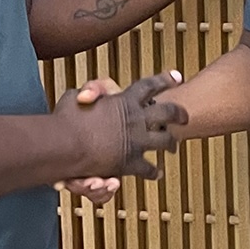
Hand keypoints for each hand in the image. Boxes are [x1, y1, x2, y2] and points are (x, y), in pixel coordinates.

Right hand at [54, 71, 187, 180]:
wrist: (64, 145)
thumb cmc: (65, 120)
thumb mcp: (75, 97)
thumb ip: (86, 94)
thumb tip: (87, 94)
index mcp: (125, 100)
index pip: (150, 86)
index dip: (164, 80)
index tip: (177, 76)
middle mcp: (136, 119)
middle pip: (168, 112)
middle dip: (179, 113)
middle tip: (185, 116)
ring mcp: (136, 141)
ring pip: (165, 142)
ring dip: (170, 143)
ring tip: (173, 146)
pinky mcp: (130, 163)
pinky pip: (148, 168)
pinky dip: (153, 171)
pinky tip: (157, 173)